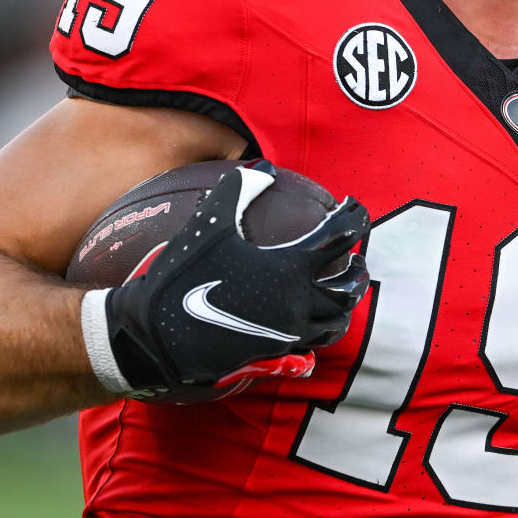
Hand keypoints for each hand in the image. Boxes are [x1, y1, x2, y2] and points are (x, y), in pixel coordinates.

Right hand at [85, 163, 370, 397]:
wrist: (159, 334)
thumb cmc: (184, 276)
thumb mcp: (209, 225)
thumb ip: (238, 190)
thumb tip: (261, 166)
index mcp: (289, 268)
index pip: (340, 237)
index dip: (354, 217)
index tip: (353, 206)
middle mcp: (298, 302)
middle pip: (350, 286)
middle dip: (359, 268)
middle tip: (355, 255)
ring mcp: (289, 331)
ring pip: (337, 321)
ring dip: (345, 302)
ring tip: (340, 288)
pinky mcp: (275, 351)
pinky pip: (313, 342)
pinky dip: (323, 328)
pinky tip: (312, 317)